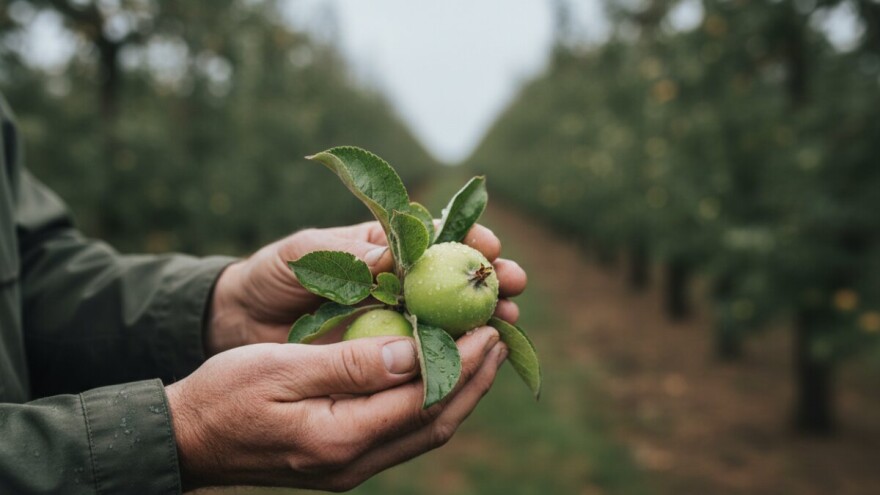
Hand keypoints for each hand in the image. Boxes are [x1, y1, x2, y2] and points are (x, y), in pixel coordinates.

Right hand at [166, 327, 506, 490]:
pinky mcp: (344, 461)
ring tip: (483, 353)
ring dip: (460, 392)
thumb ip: (350, 363)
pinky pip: (403, 433)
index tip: (487, 327)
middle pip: (434, 422)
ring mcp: (350, 468)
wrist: (187, 439)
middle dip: (474, 379)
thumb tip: (413, 352)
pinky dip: (430, 403)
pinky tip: (438, 375)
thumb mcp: (281, 367)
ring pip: (423, 431)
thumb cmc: (224, 394)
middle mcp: (353, 462)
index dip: (461, 362)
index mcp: (339, 437)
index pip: (421, 399)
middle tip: (499, 335)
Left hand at [207, 221, 526, 353]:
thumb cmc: (273, 275)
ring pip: (452, 319)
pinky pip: (428, 356)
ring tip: (508, 319)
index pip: (437, 239)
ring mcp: (398, 322)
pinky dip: (455, 356)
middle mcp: (401, 284)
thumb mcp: (303, 254)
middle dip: (490, 278)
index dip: (468, 238)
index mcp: (386, 249)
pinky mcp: (387, 357)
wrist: (242, 320)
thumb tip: (390, 256)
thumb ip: (344, 251)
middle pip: (457, 279)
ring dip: (483, 318)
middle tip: (513, 283)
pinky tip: (477, 359)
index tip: (488, 243)